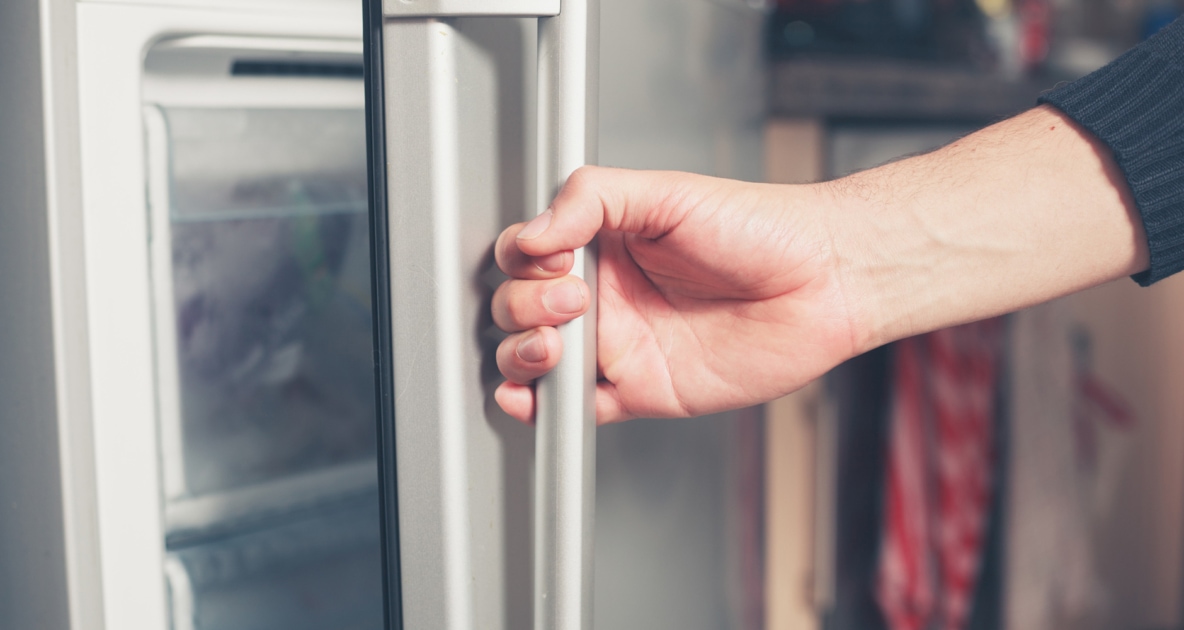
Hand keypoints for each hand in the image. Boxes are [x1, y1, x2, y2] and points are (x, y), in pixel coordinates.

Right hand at [491, 166, 862, 423]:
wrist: (822, 282)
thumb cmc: (761, 229)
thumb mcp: (667, 191)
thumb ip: (590, 199)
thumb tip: (533, 233)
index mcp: (604, 243)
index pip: (528, 256)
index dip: (524, 261)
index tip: (551, 256)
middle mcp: (606, 295)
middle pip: (520, 309)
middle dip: (524, 308)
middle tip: (573, 299)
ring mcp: (621, 344)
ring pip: (536, 362)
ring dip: (522, 356)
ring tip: (552, 345)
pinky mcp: (642, 390)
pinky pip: (578, 408)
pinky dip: (545, 410)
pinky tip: (534, 398)